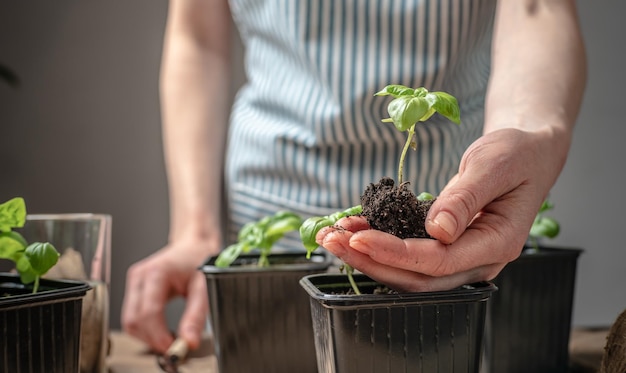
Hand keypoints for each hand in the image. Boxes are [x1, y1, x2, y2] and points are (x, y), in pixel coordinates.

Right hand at [122, 241, 212, 352]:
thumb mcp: (204, 286)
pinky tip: (161, 330)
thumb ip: (196, 315)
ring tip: (169, 339)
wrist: (193, 245)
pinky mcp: (134, 288)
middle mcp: (139, 276)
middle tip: (172, 348)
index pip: (148, 313)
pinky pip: (132, 315)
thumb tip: (189, 342)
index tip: (173, 348)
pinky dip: (145, 328)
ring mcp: (134, 281)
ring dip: (146, 336)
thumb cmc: (199, 259)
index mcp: (156, 272)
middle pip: (134, 319)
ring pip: (129, 321)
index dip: (158, 336)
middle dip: (151, 339)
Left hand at [318, 128, 559, 291]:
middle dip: (371, 261)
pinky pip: (410, 256)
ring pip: (409, 272)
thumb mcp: (496, 164)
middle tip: (333, 240)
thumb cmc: (519, 154)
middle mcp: (478, 260)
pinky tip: (356, 229)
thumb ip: (466, 197)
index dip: (395, 253)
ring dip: (369, 258)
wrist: (528, 154)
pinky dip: (379, 246)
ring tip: (334, 236)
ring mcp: (462, 258)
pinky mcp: (447, 248)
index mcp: (497, 243)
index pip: (438, 261)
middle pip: (418, 277)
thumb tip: (438, 230)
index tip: (360, 238)